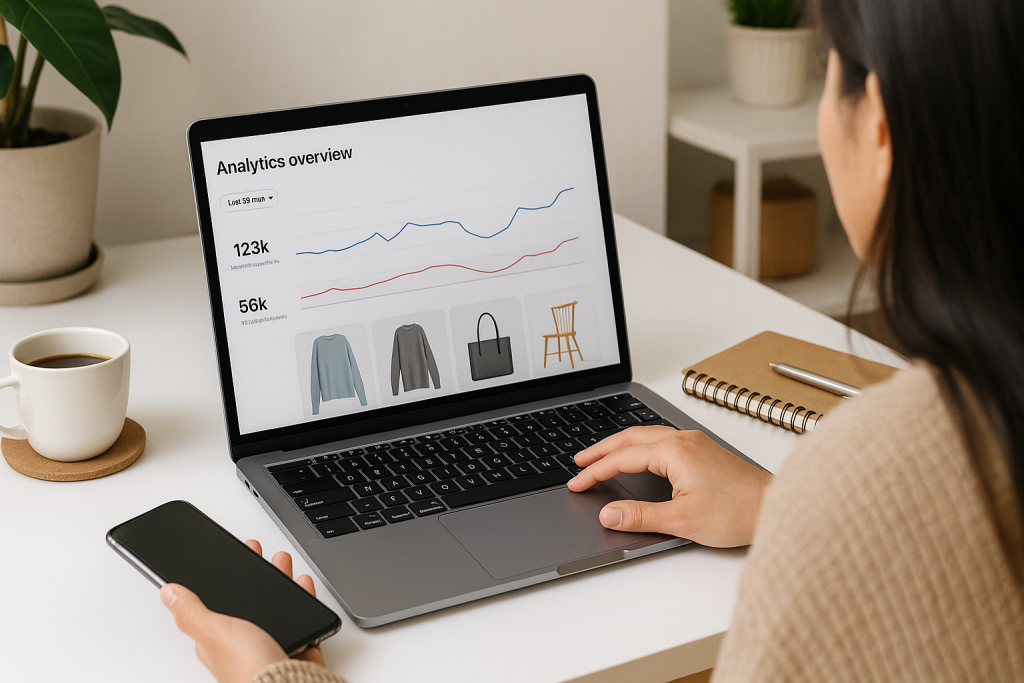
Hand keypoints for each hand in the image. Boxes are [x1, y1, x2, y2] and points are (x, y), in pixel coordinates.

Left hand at [159, 540, 325, 682]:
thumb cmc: (250, 668)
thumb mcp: (214, 632)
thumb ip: (191, 611)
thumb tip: (167, 592)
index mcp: (218, 639)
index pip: (214, 603)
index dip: (221, 581)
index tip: (229, 558)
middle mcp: (243, 641)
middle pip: (248, 601)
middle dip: (256, 575)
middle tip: (260, 555)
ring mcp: (271, 641)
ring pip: (275, 605)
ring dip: (279, 580)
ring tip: (282, 562)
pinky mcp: (297, 644)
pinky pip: (301, 615)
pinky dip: (303, 597)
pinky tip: (302, 585)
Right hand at [567, 426, 771, 546]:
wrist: (775, 507)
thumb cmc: (738, 512)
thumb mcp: (681, 520)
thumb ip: (639, 516)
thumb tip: (608, 514)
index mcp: (674, 452)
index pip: (623, 458)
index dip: (596, 471)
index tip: (577, 482)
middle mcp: (684, 440)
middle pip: (630, 437)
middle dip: (601, 450)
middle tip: (579, 463)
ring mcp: (695, 442)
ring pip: (646, 436)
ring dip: (620, 445)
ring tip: (601, 457)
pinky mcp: (703, 450)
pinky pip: (661, 439)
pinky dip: (639, 446)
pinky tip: (638, 456)